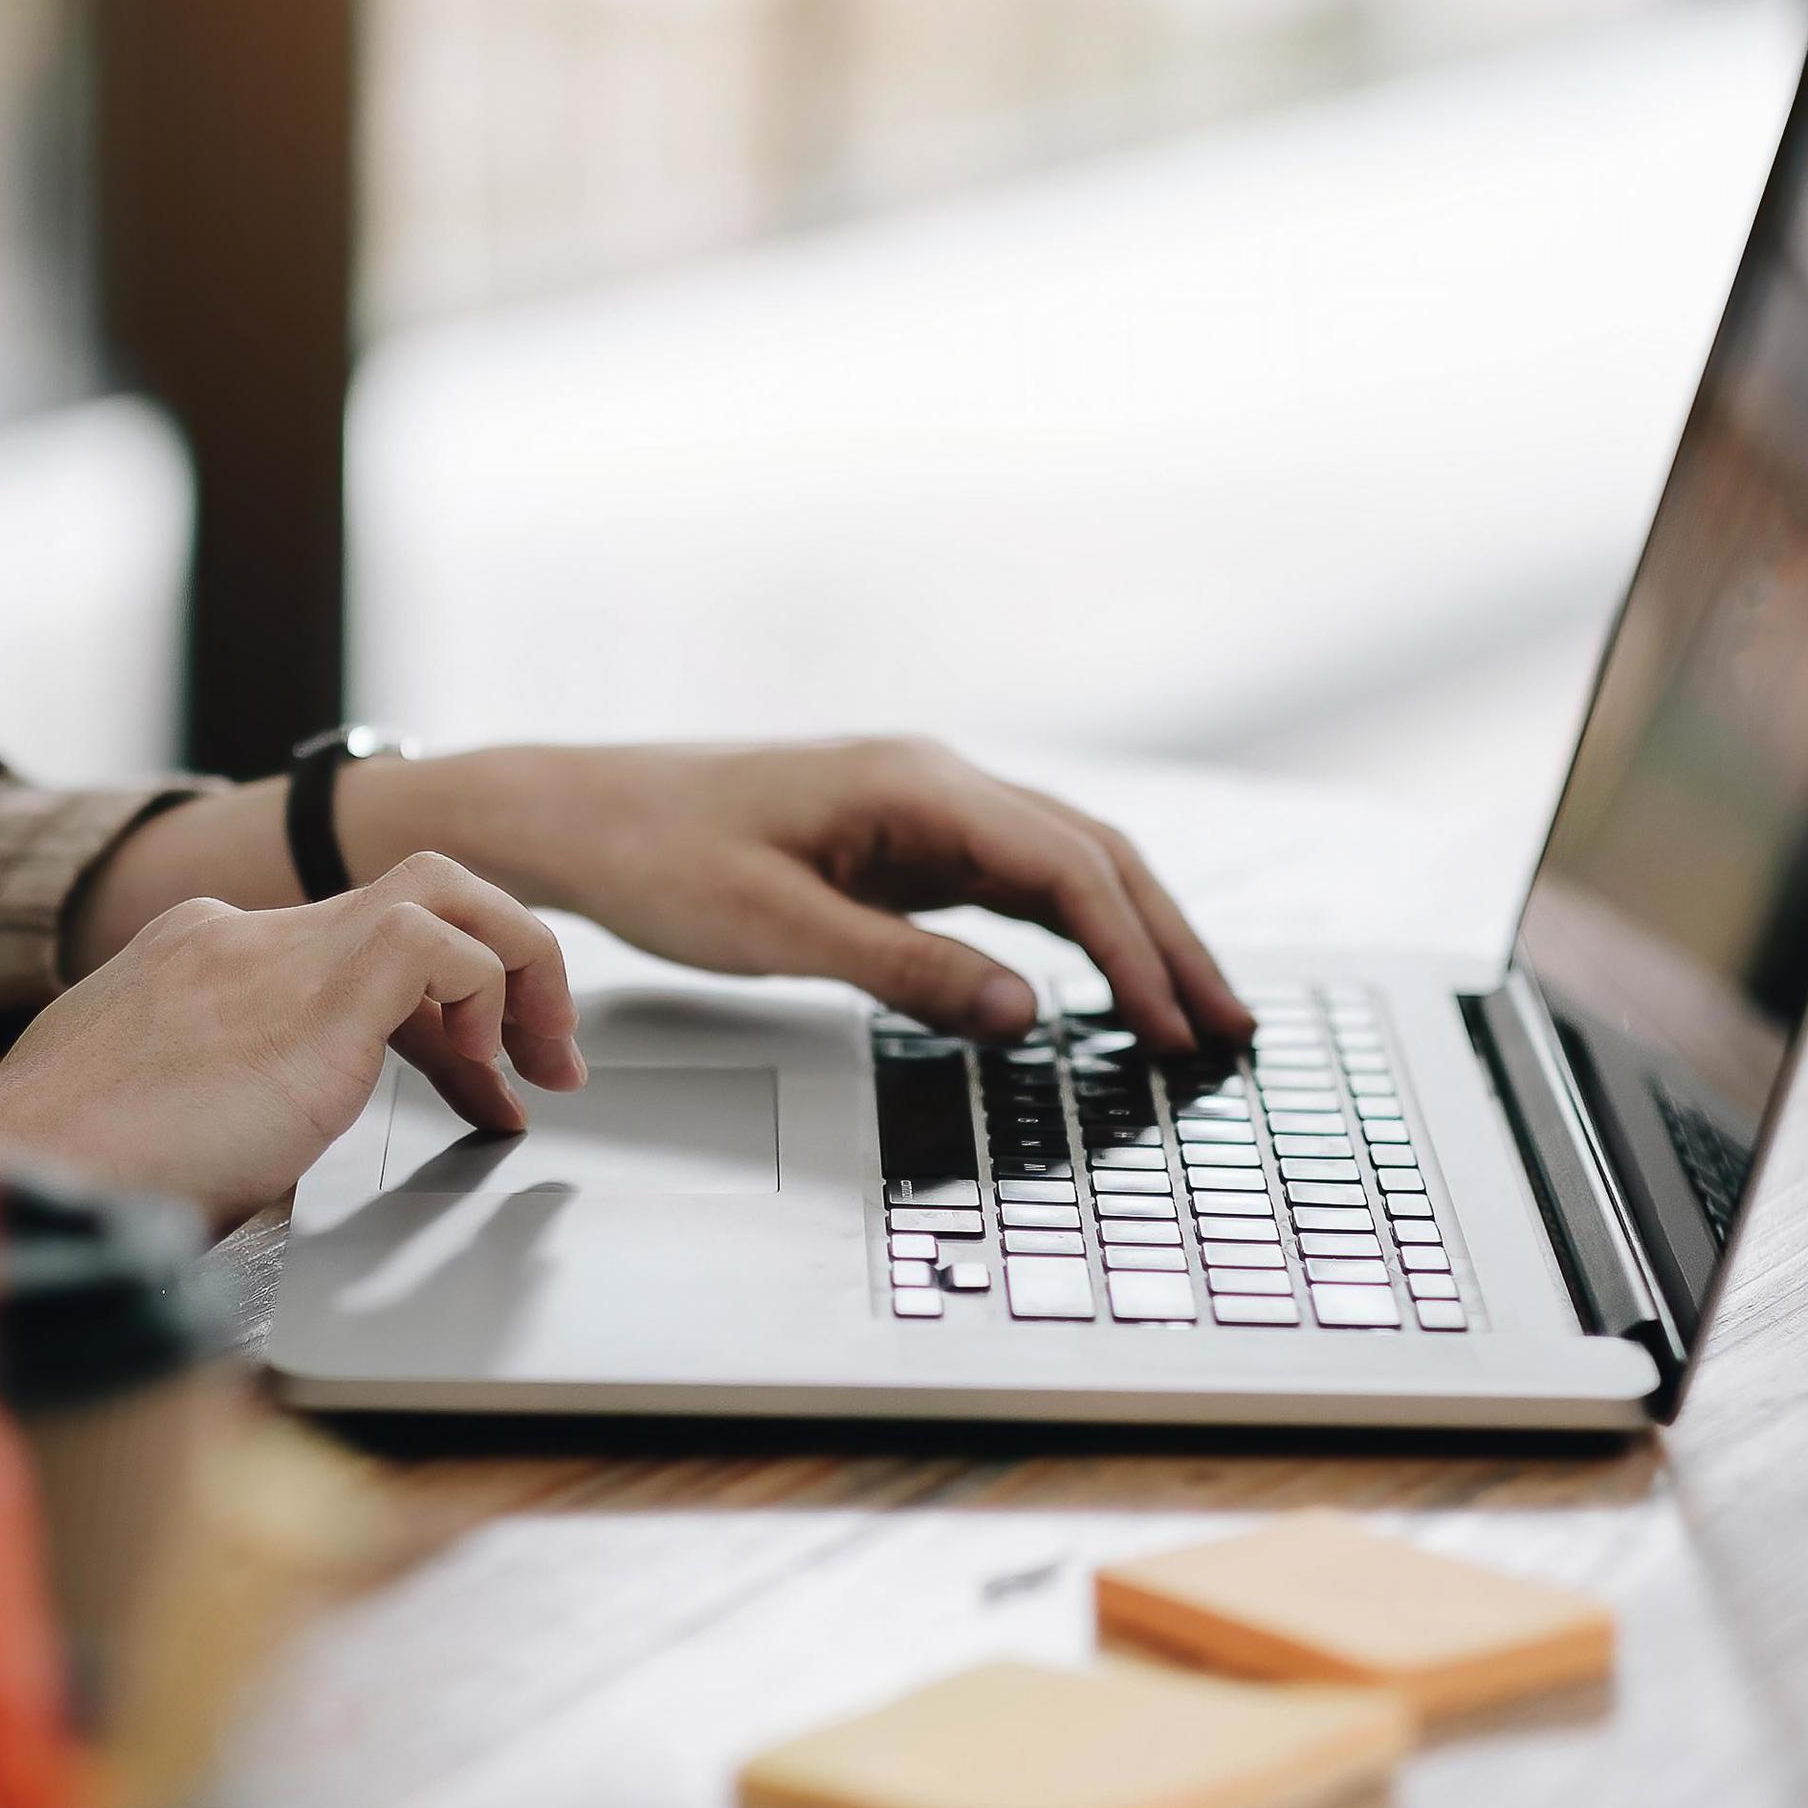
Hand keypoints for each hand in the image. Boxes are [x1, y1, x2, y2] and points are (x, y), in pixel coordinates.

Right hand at [0, 853, 585, 1229]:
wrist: (12, 1180)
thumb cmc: (67, 1184)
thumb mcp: (155, 1125)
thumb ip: (215, 1104)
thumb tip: (263, 1141)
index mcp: (199, 959)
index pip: (354, 947)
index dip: (434, 1017)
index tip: (473, 1086)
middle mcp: (240, 935)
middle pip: (414, 893)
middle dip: (501, 961)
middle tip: (542, 1058)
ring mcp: (273, 952)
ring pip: (445, 890)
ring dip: (519, 968)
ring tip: (544, 1063)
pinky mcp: (313, 994)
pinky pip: (441, 945)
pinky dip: (485, 999)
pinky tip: (480, 1078)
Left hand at [356, 739, 1255, 1049]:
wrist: (579, 814)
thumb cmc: (659, 858)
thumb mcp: (779, 931)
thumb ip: (908, 971)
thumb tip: (1027, 1014)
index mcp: (917, 784)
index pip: (1066, 866)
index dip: (1134, 951)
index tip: (1176, 1027)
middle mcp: (937, 780)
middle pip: (1093, 854)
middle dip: (1168, 941)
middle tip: (1228, 1027)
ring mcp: (925, 805)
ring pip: (1065, 863)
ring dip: (1133, 933)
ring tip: (1194, 1010)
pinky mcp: (904, 838)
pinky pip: (1017, 878)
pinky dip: (1075, 928)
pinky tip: (1104, 978)